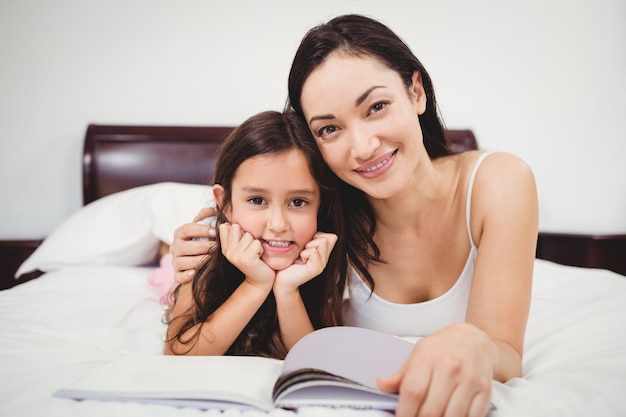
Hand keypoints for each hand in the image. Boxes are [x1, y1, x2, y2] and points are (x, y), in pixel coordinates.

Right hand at [170, 207, 216, 283]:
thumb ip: (206, 217)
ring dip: (197, 261)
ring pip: (181, 262)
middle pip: (183, 247)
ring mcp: (175, 262)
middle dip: (201, 246)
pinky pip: (179, 276)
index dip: (200, 230)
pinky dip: (186, 275)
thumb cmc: (203, 240)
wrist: (203, 259)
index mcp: (180, 234)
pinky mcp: (178, 275)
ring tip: (211, 260)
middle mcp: (175, 247)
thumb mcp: (204, 227)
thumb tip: (211, 209)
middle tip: (216, 246)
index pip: (186, 229)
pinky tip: (196, 273)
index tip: (215, 232)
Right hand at [218, 222, 274, 289]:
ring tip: (255, 253)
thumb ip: (235, 235)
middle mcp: (228, 252)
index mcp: (225, 248)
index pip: (224, 227)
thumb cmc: (255, 260)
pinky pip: (257, 243)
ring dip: (256, 243)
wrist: (260, 280)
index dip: (237, 230)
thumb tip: (227, 222)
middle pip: (237, 227)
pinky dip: (261, 249)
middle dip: (247, 235)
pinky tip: (259, 258)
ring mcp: (235, 256)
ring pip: (248, 235)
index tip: (242, 242)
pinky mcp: (246, 259)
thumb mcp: (242, 247)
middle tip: (250, 248)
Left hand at [273, 232, 337, 293]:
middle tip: (302, 253)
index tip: (305, 247)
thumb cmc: (288, 262)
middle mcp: (325, 259)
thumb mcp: (300, 247)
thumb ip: (310, 238)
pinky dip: (304, 254)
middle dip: (312, 240)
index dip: (316, 237)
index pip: (331, 236)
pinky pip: (313, 251)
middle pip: (327, 238)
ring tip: (301, 257)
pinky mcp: (317, 269)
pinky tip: (300, 262)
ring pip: (322, 242)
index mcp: (323, 253)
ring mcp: (322, 264)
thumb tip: (317, 231)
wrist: (281, 280)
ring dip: (308, 246)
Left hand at [377, 323, 494, 416]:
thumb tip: (382, 385)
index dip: (404, 413)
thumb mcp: (418, 353)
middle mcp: (450, 368)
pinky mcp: (485, 391)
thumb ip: (401, 374)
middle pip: (431, 409)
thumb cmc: (443, 348)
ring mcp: (469, 380)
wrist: (475, 339)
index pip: (412, 392)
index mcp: (428, 358)